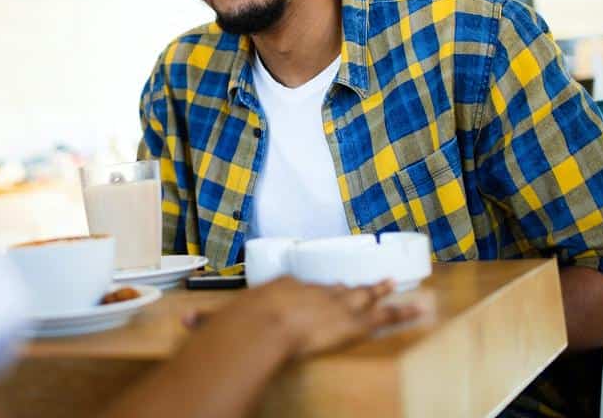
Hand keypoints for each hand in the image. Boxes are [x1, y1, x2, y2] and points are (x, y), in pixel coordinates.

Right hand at [184, 277, 421, 359]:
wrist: (267, 323)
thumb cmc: (246, 321)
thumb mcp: (222, 320)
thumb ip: (206, 322)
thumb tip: (184, 323)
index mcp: (286, 286)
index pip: (308, 286)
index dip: (320, 289)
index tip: (328, 288)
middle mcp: (315, 290)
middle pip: (339, 287)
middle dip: (355, 285)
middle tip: (374, 279)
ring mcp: (336, 304)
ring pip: (365, 296)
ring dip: (383, 291)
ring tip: (400, 286)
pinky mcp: (354, 321)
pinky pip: (383, 316)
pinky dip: (400, 311)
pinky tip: (418, 307)